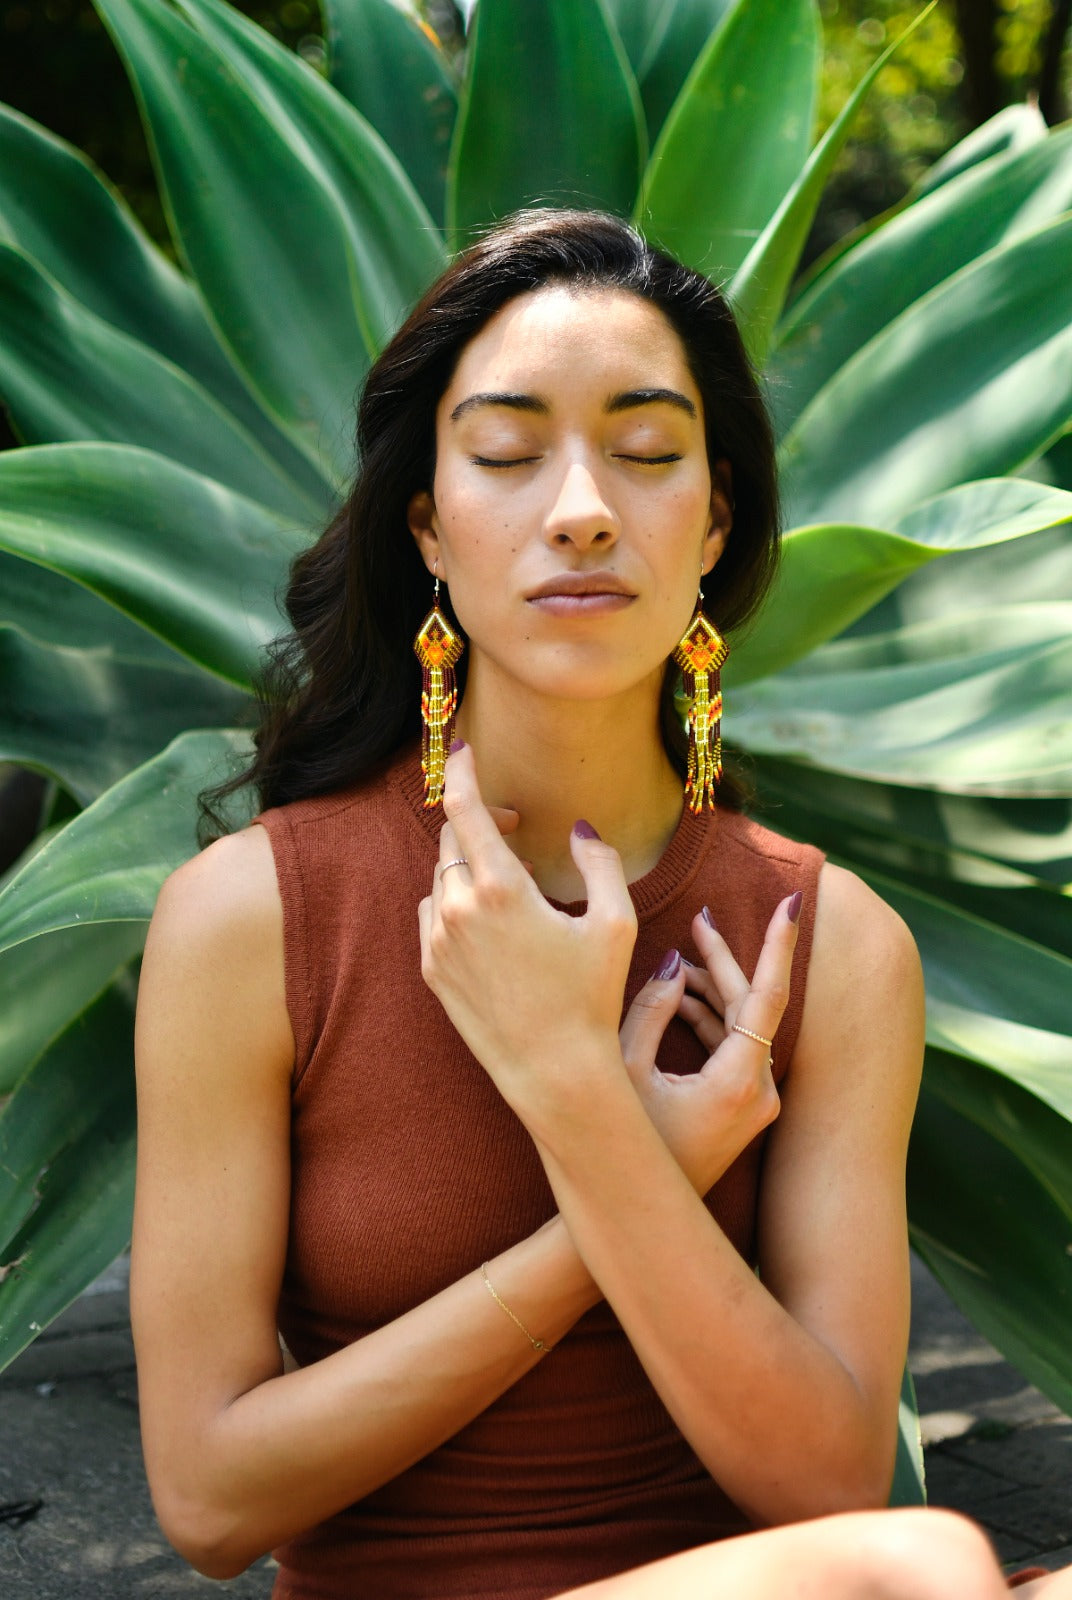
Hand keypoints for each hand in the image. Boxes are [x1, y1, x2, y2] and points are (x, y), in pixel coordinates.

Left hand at [418, 744, 636, 1130]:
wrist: (554, 1071)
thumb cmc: (592, 998)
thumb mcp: (614, 922)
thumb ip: (600, 862)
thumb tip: (580, 829)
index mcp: (500, 889)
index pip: (466, 809)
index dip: (464, 772)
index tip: (462, 748)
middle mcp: (458, 909)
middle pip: (452, 839)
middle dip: (480, 823)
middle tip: (514, 827)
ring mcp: (438, 942)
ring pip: (441, 877)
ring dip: (469, 866)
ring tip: (512, 885)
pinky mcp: (430, 969)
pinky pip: (432, 914)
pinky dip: (454, 902)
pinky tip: (490, 922)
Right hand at [618, 899, 799, 1192]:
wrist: (637, 1213)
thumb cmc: (622, 1146)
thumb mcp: (627, 1068)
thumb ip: (652, 1008)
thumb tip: (673, 962)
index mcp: (739, 1081)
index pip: (768, 996)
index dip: (777, 944)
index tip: (792, 902)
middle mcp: (760, 1092)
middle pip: (751, 1007)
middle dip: (724, 961)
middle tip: (703, 917)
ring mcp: (756, 1104)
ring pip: (742, 1028)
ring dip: (711, 992)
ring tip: (680, 957)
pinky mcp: (744, 1110)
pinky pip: (736, 1050)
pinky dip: (711, 1022)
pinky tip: (681, 999)